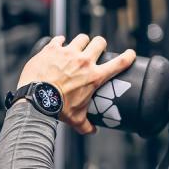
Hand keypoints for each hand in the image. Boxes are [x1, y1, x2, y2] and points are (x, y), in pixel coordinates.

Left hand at [17, 34, 135, 134]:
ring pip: (82, 38)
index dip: (128, 56)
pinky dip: (60, 42)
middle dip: (100, 45)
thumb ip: (86, 125)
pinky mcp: (52, 49)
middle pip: (100, 42)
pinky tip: (58, 45)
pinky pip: (59, 39)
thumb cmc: (58, 109)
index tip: (131, 54)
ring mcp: (68, 53)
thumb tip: (92, 130)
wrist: (37, 99)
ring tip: (77, 47)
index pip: (119, 63)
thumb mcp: (76, 119)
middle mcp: (84, 61)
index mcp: (94, 77)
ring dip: (81, 42)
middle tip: (96, 50)